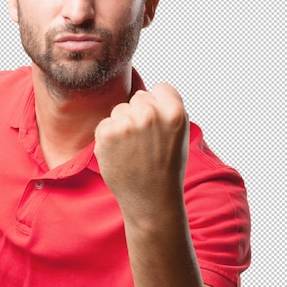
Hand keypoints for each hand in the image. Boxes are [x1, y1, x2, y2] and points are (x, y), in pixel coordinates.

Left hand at [94, 83, 188, 219]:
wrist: (151, 199)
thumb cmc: (167, 165)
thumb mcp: (180, 133)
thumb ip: (166, 107)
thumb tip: (141, 92)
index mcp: (174, 112)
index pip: (161, 88)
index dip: (160, 105)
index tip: (161, 124)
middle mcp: (150, 115)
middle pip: (139, 98)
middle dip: (140, 114)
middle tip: (146, 141)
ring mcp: (126, 124)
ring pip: (120, 109)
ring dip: (123, 125)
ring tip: (134, 150)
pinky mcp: (106, 134)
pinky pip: (106, 123)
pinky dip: (109, 137)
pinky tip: (121, 154)